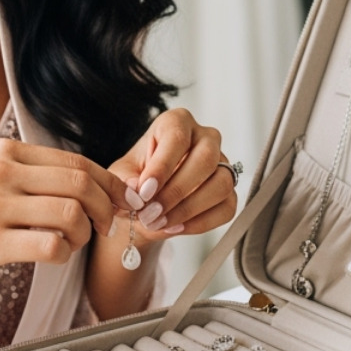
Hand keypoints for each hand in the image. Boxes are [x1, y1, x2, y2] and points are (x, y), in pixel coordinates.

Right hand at [0, 139, 129, 297]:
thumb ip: (28, 175)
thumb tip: (86, 184)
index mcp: (4, 152)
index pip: (77, 160)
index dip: (109, 183)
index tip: (122, 200)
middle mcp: (0, 173)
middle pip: (81, 183)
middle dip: (107, 207)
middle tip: (107, 226)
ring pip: (71, 213)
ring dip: (84, 234)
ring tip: (73, 243)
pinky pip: (51, 245)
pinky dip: (64, 254)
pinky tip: (54, 255)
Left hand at [110, 108, 237, 241]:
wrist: (146, 201)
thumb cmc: (136, 178)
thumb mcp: (121, 175)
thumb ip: (125, 180)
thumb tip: (135, 190)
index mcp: (176, 122)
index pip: (177, 138)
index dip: (162, 167)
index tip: (145, 192)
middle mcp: (205, 138)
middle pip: (205, 159)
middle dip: (176, 191)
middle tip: (151, 213)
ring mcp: (222, 164)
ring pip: (221, 184)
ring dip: (188, 209)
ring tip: (160, 222)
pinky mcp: (229, 191)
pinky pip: (226, 208)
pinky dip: (201, 223)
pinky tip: (176, 227)